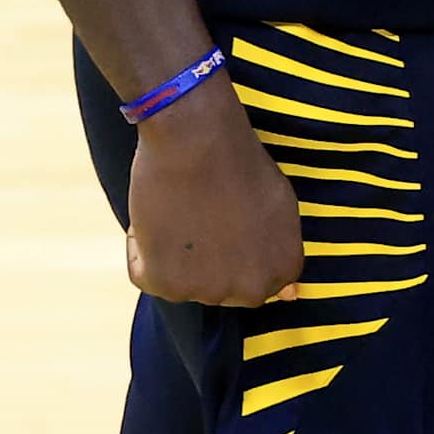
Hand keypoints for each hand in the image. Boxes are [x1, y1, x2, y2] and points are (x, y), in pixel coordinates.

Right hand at [126, 77, 304, 305]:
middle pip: (216, 284)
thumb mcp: (281, 208)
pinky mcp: (166, 284)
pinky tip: (159, 211)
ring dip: (173, 252)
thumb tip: (291, 296)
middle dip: (206, 256)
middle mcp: (251, 290)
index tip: (223, 218)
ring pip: (179, 280)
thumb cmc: (238, 162)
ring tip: (182, 207)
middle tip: (200, 212)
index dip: (231, 245)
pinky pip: (144, 273)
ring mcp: (209, 292)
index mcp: (282, 270)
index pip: (252, 277)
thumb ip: (280, 251)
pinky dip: (142, 245)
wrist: (198, 137)